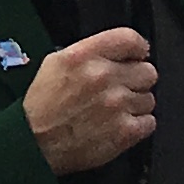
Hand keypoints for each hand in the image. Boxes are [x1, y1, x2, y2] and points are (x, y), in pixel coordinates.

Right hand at [24, 27, 157, 174]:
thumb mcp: (55, 64)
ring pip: (148, 98)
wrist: (34, 143)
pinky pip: (149, 122)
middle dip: (136, 80)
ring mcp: (117, 104)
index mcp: (83, 57)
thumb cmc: (41, 107)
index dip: (138, 48)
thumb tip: (117, 52)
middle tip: (119, 89)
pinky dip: (137, 125)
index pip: (130, 39)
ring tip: (112, 112)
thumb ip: (89, 53)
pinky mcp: (126, 130)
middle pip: (147, 71)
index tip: (136, 56)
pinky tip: (117, 125)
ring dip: (134, 105)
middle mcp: (102, 77)